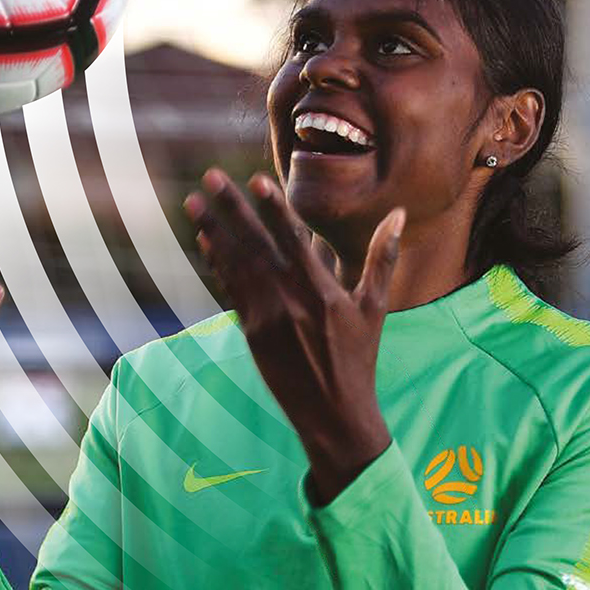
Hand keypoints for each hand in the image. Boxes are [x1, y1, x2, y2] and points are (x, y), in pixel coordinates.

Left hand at [183, 168, 404, 504]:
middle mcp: (290, 301)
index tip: (255, 180)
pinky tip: (204, 240)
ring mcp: (266, 318)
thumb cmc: (359, 357)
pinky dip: (216, 263)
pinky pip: (230, 290)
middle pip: (255, 245)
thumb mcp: (375, 306)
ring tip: (192, 200)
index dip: (273, 209)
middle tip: (210, 176)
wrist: (334, 413)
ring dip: (212, 230)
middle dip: (231, 208)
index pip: (293, 240)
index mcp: (321, 291)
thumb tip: (397, 213)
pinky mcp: (252, 334)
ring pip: (235, 265)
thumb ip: (382, 256)